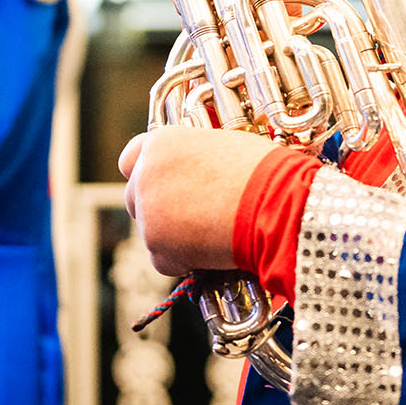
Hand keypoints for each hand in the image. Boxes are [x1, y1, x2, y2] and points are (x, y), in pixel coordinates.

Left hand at [120, 126, 278, 276]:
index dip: (145, 173)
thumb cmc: (261, 172)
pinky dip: (184, 260)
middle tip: (191, 215)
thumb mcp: (221, 146)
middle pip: (136, 197)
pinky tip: (213, 248)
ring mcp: (148, 212)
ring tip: (213, 230)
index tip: (160, 184)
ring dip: (173, 235)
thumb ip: (193, 158)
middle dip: (158, 208)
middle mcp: (146, 175)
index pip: (130, 159)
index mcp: (160, 144)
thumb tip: (195, 173)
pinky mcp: (157, 247)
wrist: (275, 204)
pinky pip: (164, 259)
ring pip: (151, 230)